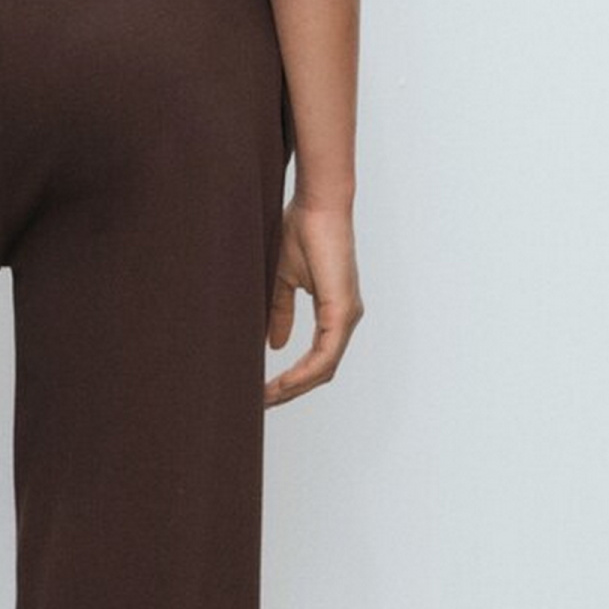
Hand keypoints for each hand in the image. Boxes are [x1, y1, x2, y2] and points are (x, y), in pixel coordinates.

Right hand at [265, 196, 363, 406]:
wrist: (316, 206)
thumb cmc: (301, 232)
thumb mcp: (283, 280)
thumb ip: (280, 312)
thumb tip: (274, 345)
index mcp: (334, 313)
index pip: (317, 359)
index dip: (292, 379)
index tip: (265, 391)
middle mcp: (345, 319)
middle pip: (322, 371)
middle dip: (291, 391)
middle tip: (262, 403)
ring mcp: (347, 316)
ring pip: (324, 369)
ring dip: (295, 387)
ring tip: (266, 397)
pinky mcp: (342, 311)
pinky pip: (325, 355)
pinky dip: (304, 373)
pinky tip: (283, 382)